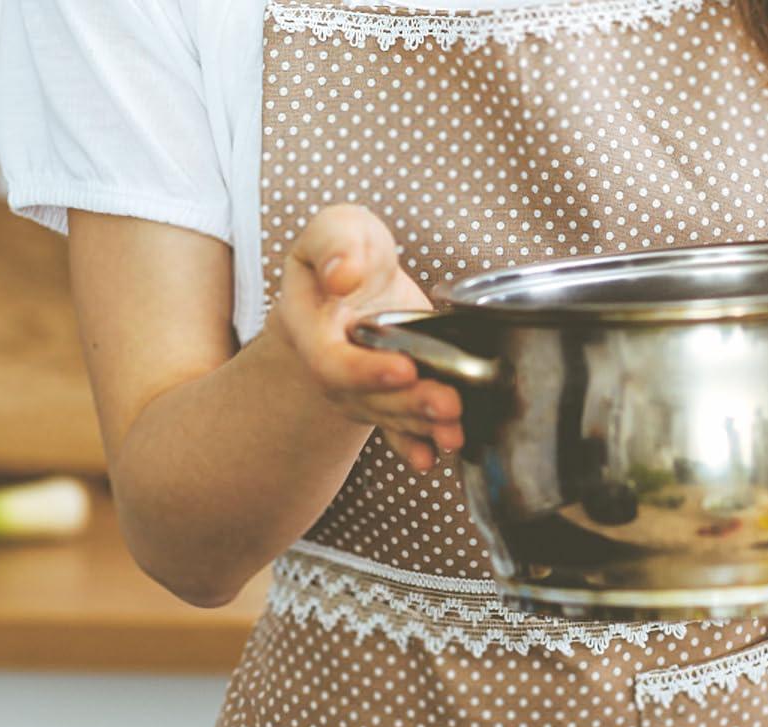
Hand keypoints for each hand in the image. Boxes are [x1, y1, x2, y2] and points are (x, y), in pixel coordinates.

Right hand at [270, 205, 462, 470]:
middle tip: (448, 404)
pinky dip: (416, 445)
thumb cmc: (348, 253)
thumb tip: (343, 275)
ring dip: (425, 426)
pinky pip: (398, 430)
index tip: (405, 367)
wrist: (352, 284)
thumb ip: (336, 242)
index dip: (366, 370)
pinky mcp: (388, 400)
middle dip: (411, 404)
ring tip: (455, 430)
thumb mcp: (338, 228)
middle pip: (368, 398)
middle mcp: (334, 370)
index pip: (333, 362)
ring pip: (391, 415)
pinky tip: (434, 456)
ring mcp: (360, 391)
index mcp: (312, 329)